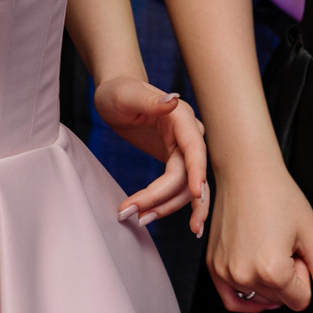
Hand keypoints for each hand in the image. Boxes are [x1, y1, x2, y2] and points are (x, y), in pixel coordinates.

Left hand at [98, 77, 208, 234]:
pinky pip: (177, 188)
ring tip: (139, 219)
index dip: (197, 171)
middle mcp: (188, 135)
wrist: (116, 97)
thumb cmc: (120, 92)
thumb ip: (151, 101)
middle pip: (187, 175)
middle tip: (138, 216)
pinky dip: (168, 204)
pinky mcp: (174, 161)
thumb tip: (173, 100)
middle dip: (165, 199)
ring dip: (165, 206)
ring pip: (184, 187)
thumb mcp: (128, 95)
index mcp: (181, 118)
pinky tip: (156, 217)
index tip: (196, 194)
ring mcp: (183, 150)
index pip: (194, 149)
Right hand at [203, 165, 312, 312]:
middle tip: (283, 244)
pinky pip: (232, 300)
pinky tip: (258, 282)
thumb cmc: (280, 197)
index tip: (296, 248)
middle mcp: (244, 276)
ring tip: (268, 247)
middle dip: (287, 278)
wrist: (246, 172)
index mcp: (272, 270)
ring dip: (268, 282)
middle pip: (280, 301)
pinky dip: (248, 299)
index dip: (304, 274)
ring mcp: (225, 273)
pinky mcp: (213, 267)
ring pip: (260, 300)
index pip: (301, 300)